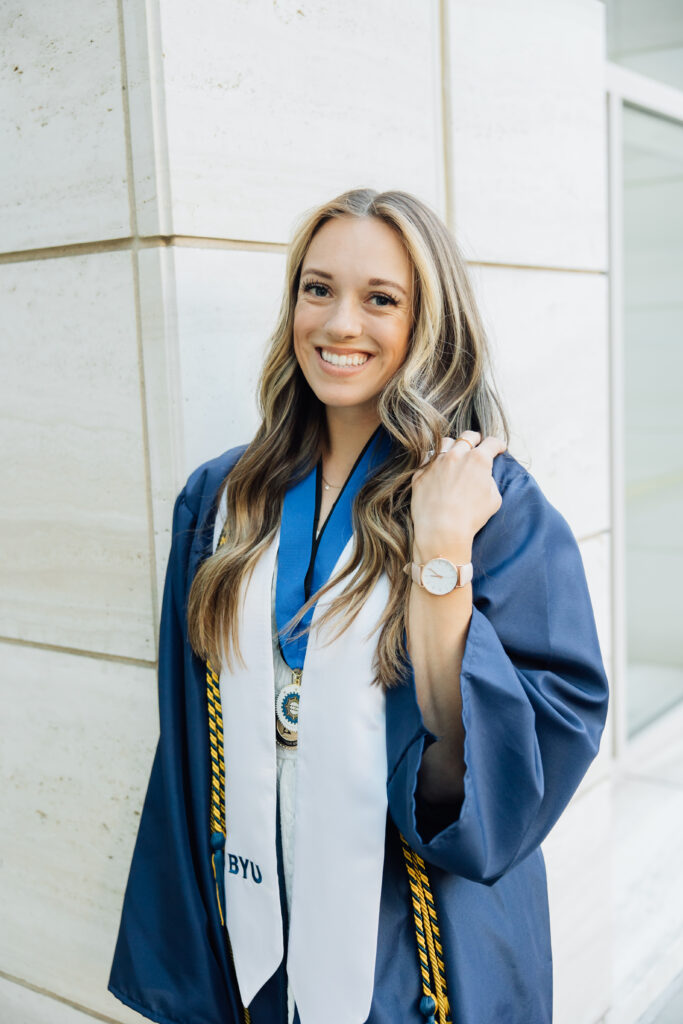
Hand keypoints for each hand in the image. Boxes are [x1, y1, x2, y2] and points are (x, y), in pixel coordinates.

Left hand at [410, 431, 506, 561]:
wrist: (442, 530)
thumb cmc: (471, 518)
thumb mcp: (494, 499)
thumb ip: (490, 481)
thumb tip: (484, 476)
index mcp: (478, 460)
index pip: (492, 443)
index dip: (498, 444)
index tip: (499, 448)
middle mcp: (457, 456)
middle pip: (468, 436)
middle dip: (476, 440)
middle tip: (479, 446)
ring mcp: (436, 462)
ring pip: (446, 442)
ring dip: (454, 445)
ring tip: (456, 453)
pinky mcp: (420, 473)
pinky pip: (427, 458)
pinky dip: (435, 459)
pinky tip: (438, 465)